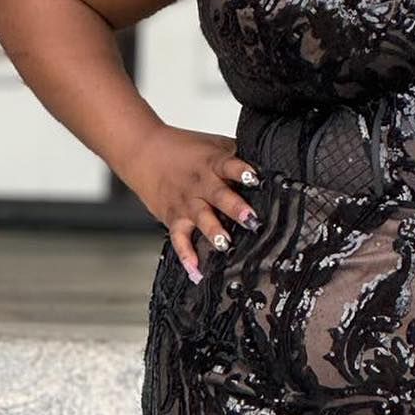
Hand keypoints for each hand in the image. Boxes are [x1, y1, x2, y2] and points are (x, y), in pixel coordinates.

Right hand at [121, 124, 259, 282]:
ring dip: (214, 232)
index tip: (256, 179)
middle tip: (251, 220)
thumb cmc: (183, 148)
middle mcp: (201, 184)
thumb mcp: (214, 145)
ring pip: (201, 218)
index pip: (230, 165)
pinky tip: (196, 270)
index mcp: (214, 163)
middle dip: (236, 208)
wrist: (143, 151)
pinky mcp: (173, 217)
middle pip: (219, 196)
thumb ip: (238, 154)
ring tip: (226, 245)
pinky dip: (186, 255)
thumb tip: (271, 160)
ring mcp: (187, 202)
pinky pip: (179, 238)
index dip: (243, 171)